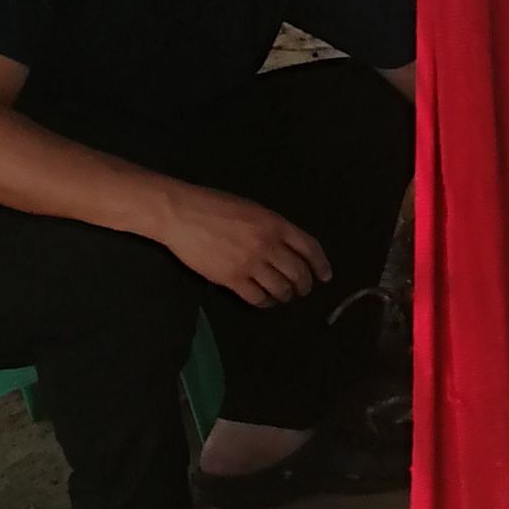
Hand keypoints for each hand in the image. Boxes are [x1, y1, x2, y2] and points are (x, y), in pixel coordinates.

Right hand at [154, 181, 331, 307]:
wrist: (182, 214)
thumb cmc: (216, 206)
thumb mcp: (253, 210)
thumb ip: (273, 228)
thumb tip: (289, 248)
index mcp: (276, 224)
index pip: (310, 248)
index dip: (321, 265)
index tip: (326, 276)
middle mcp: (268, 245)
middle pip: (298, 273)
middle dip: (305, 285)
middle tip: (303, 289)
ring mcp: (250, 263)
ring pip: (281, 289)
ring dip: (287, 295)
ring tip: (285, 296)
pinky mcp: (232, 279)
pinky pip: (257, 298)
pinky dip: (266, 302)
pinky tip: (266, 300)